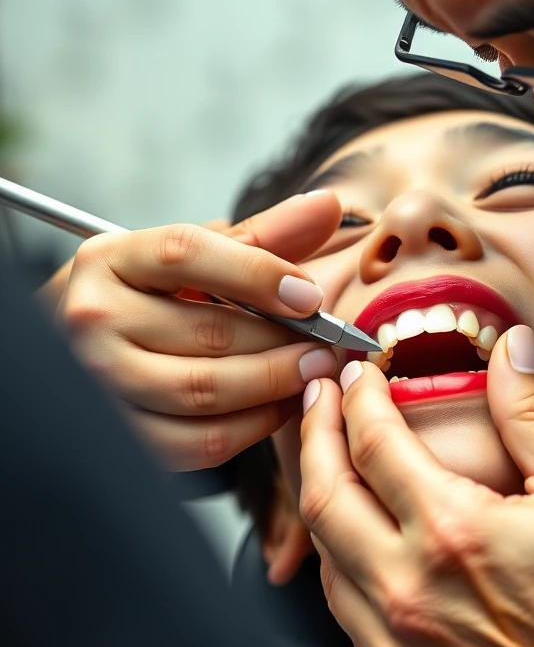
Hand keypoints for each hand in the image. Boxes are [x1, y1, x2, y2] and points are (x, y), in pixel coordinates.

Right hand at [58, 190, 342, 469]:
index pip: (187, 253)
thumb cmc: (158, 294)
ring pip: (204, 389)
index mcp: (112, 258)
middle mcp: (92, 316)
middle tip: (328, 344)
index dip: (258, 274)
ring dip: (275, 384)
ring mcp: (99, 380)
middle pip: (207, 331)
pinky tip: (281, 405)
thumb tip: (326, 205)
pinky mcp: (120, 433)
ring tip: (314, 370)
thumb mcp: (202, 256)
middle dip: (284, 340)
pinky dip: (251, 425)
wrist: (99, 347)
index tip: (310, 296)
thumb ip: (266, 235)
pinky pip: (197, 441)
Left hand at [299, 327, 533, 646]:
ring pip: (328, 570)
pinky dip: (354, 586)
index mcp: (454, 534)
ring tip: (345, 477)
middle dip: (313, 440)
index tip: (357, 377)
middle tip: (319, 406)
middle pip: (325, 500)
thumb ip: (533, 412)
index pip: (373, 444)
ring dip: (330, 513)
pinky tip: (379, 566)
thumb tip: (512, 351)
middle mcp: (411, 600)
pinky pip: (351, 635)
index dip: (357, 398)